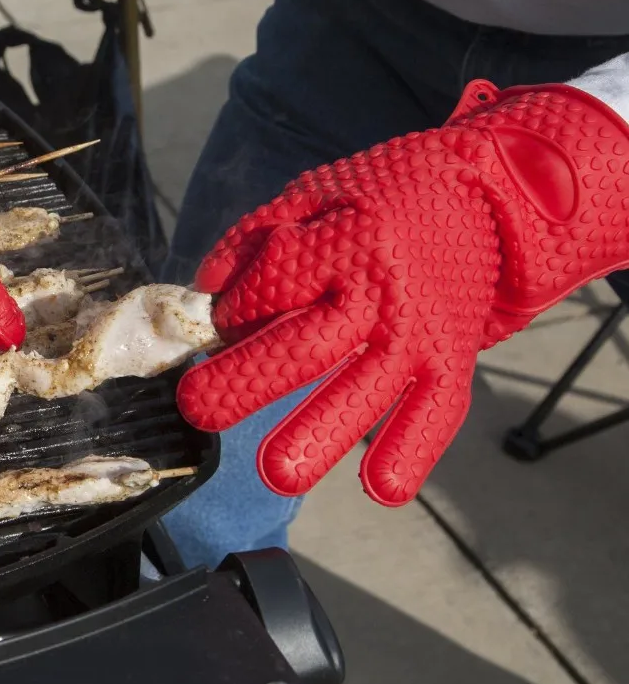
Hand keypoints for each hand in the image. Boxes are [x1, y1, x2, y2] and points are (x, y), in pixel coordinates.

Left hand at [177, 81, 628, 503]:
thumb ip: (257, 237)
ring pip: (364, 389)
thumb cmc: (381, 196)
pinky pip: (435, 412)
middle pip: (306, 345)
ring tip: (277, 474)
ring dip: (320, 431)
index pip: (272, 285)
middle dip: (248, 379)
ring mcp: (417, 333)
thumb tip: (206, 289)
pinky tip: (381, 489)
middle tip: (198, 408)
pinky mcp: (451, 361)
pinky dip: (412, 449)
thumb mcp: (314, 194)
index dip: (234, 310)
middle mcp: (378, 292)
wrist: (486, 195)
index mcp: (342, 241)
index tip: (218, 325)